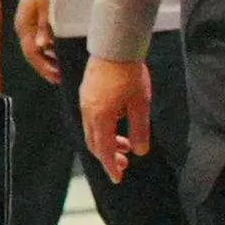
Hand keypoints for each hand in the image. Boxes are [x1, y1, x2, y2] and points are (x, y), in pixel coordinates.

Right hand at [15, 0, 58, 86]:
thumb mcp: (47, 7)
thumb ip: (44, 26)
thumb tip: (41, 46)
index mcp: (24, 27)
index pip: (31, 53)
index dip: (44, 67)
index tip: (57, 76)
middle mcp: (22, 29)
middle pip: (31, 55)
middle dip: (45, 68)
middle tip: (60, 79)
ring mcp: (25, 26)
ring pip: (33, 50)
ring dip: (46, 62)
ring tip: (59, 72)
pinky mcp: (30, 23)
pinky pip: (36, 43)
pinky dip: (46, 52)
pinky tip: (56, 56)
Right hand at [80, 57, 153, 183]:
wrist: (114, 45)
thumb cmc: (130, 74)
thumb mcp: (140, 104)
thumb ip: (139, 129)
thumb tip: (140, 151)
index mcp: (100, 117)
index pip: (104, 150)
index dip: (111, 166)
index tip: (118, 179)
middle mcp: (88, 112)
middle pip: (94, 143)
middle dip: (108, 156)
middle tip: (125, 163)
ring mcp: (84, 102)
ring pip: (92, 131)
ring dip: (107, 141)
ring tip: (126, 143)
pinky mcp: (86, 93)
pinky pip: (91, 119)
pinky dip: (103, 129)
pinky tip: (117, 122)